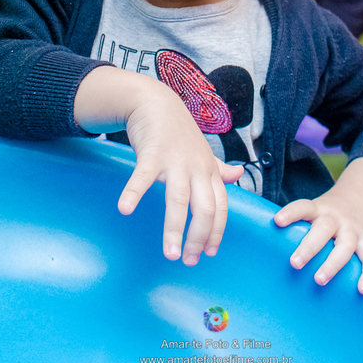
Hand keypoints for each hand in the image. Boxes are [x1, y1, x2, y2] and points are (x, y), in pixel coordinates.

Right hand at [116, 79, 243, 264]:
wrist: (156, 102)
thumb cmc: (179, 132)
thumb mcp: (202, 150)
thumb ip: (218, 168)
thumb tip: (237, 176)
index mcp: (209, 171)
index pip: (221, 207)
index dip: (216, 232)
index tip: (208, 253)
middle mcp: (196, 168)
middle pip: (204, 208)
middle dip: (198, 238)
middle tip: (187, 261)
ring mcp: (175, 160)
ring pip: (178, 200)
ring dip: (174, 229)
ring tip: (169, 253)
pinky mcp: (152, 152)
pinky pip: (143, 176)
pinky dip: (134, 192)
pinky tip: (125, 209)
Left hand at [273, 157, 362, 294]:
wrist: (360, 198)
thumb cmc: (325, 215)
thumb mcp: (312, 211)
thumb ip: (296, 227)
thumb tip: (263, 252)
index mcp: (318, 209)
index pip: (303, 208)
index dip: (290, 213)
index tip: (277, 221)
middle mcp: (336, 218)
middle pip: (323, 229)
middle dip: (309, 247)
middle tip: (294, 263)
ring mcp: (353, 230)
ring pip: (345, 246)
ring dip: (333, 263)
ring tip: (319, 280)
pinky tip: (362, 290)